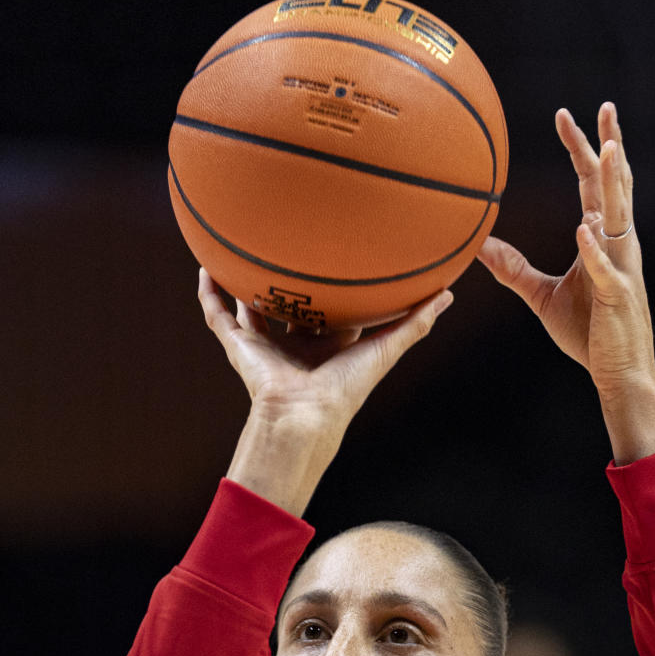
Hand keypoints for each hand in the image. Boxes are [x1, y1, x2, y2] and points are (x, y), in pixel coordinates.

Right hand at [198, 270, 452, 511]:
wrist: (304, 414)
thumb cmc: (347, 389)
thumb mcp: (387, 347)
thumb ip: (416, 321)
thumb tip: (449, 293)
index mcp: (330, 344)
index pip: (334, 310)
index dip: (339, 286)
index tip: (343, 253)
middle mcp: (297, 343)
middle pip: (292, 306)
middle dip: (291, 282)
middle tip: (292, 240)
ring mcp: (266, 345)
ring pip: (252, 308)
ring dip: (246, 282)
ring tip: (240, 248)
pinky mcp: (239, 348)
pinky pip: (218, 316)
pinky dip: (209, 294)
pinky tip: (205, 267)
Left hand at [478, 103, 654, 461]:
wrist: (617, 373)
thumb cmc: (587, 334)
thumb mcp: (542, 296)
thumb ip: (514, 269)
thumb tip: (479, 247)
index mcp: (601, 239)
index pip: (592, 184)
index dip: (581, 149)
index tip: (565, 116)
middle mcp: (618, 245)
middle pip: (614, 185)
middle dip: (609, 145)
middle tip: (604, 107)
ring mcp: (622, 268)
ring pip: (621, 216)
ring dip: (615, 182)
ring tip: (609, 148)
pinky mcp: (618, 297)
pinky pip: (607, 269)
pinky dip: (595, 249)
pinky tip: (584, 228)